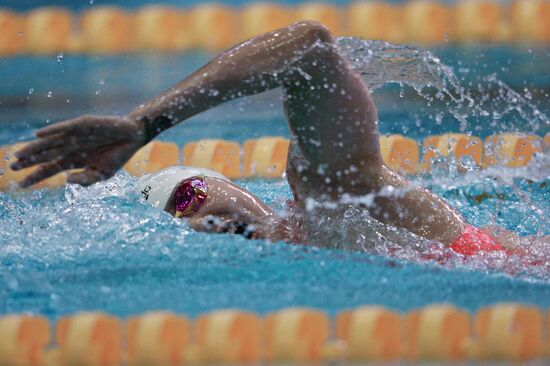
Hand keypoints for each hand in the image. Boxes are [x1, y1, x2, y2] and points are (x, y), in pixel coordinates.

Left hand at [11, 115, 144, 186]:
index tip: (21, 185)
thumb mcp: (103, 174)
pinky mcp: (82, 125)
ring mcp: (74, 136)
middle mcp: (70, 148)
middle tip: (12, 167)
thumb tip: (66, 180)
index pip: (49, 169)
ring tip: (19, 155)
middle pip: (44, 156)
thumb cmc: (118, 155)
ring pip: (50, 143)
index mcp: (74, 161)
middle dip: (28, 162)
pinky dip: (51, 131)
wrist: (133, 137)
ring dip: (34, 148)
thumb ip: (86, 180)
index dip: (35, 177)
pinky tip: (38, 135)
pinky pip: (64, 129)